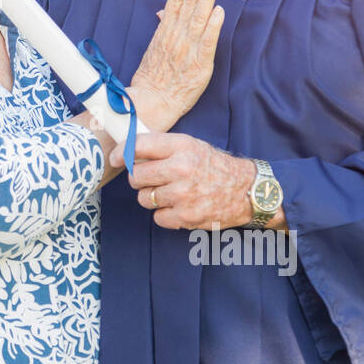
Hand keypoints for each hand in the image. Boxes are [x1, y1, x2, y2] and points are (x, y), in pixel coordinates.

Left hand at [110, 132, 259, 229]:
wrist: (246, 190)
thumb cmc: (213, 166)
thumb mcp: (191, 145)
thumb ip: (162, 147)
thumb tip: (127, 150)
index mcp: (181, 147)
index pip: (139, 146)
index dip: (121, 152)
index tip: (116, 158)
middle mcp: (181, 169)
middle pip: (136, 176)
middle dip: (138, 178)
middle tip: (149, 179)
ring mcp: (183, 194)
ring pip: (144, 198)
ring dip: (151, 197)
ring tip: (169, 192)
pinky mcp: (186, 216)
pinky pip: (157, 217)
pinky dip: (164, 214)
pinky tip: (178, 206)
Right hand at [127, 0, 223, 130]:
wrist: (153, 102)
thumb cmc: (153, 76)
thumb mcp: (154, 47)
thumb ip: (163, 27)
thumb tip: (164, 11)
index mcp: (165, 30)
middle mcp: (176, 36)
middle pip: (188, 3)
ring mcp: (187, 49)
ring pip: (198, 17)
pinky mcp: (199, 65)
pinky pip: (207, 42)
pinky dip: (213, 26)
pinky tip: (219, 11)